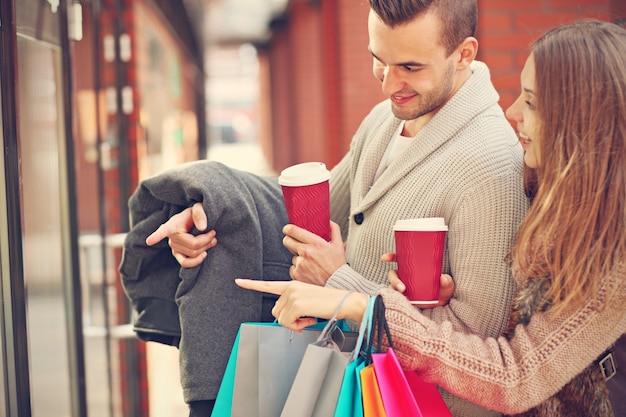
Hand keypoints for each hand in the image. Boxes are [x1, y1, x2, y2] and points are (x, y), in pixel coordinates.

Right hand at [145, 202, 216, 267]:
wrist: (195, 221)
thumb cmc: (195, 214)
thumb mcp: (198, 207)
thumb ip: (200, 213)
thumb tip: (202, 228)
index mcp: (173, 224)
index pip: (164, 230)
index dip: (157, 236)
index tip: (149, 241)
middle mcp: (171, 237)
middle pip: (192, 245)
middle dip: (206, 240)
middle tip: (213, 232)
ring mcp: (174, 248)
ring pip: (193, 254)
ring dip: (205, 248)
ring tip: (213, 240)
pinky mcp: (178, 255)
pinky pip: (185, 263)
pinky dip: (196, 261)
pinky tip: (205, 254)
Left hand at [235, 278, 368, 331]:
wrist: (345, 301)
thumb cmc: (330, 303)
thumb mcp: (308, 300)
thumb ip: (293, 305)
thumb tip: (285, 318)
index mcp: (292, 284)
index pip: (268, 284)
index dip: (251, 284)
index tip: (238, 281)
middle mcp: (290, 287)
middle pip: (275, 311)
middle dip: (288, 319)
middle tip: (305, 318)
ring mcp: (293, 295)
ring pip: (281, 318)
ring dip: (295, 323)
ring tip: (310, 317)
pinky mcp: (297, 304)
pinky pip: (289, 323)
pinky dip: (299, 326)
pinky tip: (311, 318)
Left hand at [283, 221, 346, 285]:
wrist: (336, 284)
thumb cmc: (337, 266)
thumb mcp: (339, 245)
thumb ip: (334, 230)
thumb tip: (329, 222)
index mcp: (315, 243)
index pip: (293, 230)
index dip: (288, 229)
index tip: (288, 229)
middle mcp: (306, 253)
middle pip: (287, 241)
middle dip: (290, 241)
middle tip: (296, 244)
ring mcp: (300, 265)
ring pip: (292, 257)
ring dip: (298, 258)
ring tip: (310, 263)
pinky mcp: (296, 275)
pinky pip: (293, 268)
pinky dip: (298, 269)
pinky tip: (308, 271)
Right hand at [381, 253, 454, 306]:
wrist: (443, 305)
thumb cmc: (443, 290)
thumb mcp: (447, 284)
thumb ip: (446, 281)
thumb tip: (442, 279)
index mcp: (412, 267)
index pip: (399, 259)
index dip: (391, 257)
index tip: (385, 258)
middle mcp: (405, 276)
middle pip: (393, 274)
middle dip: (394, 280)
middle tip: (402, 288)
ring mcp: (403, 287)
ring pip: (392, 287)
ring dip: (394, 291)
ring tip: (403, 295)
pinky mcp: (403, 298)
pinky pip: (395, 297)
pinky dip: (394, 299)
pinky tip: (398, 301)